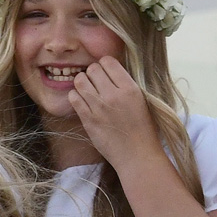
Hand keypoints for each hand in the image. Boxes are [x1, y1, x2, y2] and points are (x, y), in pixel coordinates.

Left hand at [67, 56, 161, 170]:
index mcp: (130, 88)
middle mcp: (113, 95)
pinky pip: (74, 97)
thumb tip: (109, 70)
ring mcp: (99, 108)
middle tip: (96, 83)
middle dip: (93, 73)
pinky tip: (83, 101)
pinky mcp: (88, 120)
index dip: (105, 65)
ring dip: (82, 82)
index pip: (108, 61)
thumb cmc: (143, 129)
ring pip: (80, 80)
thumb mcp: (142, 100)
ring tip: (88, 90)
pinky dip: (76, 96)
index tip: (106, 73)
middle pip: (93, 69)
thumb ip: (126, 84)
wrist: (137, 155)